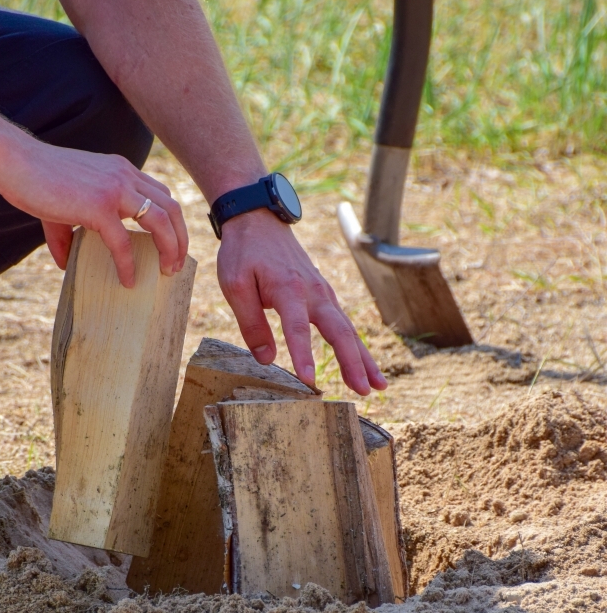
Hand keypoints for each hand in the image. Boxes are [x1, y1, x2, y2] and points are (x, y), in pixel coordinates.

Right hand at [0, 136, 188, 285]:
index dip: (172, 222)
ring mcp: (114, 189)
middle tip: (176, 265)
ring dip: (170, 249)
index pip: (162, 194)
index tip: (172, 245)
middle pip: (171, 207)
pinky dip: (128, 264)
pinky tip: (127, 280)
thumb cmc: (33, 179)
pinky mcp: (98, 206)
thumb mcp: (63, 202)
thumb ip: (68, 232)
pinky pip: (123, 241)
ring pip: (160, 221)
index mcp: (121, 170)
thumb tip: (66, 263)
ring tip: (166, 272)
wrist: (13, 161)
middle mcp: (124, 176)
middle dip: (180, 238)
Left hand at [217, 209, 387, 395]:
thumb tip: (266, 360)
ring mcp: (324, 293)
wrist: (259, 220)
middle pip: (339, 331)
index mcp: (288, 288)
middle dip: (353, 363)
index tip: (308, 381)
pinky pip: (345, 324)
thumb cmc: (243, 253)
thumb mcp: (234, 285)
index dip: (303, 354)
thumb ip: (251, 323)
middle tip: (363, 391)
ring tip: (377, 387)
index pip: (297, 327)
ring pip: (349, 330)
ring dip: (364, 359)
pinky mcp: (325, 295)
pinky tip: (366, 367)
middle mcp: (314, 291)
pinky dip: (357, 347)